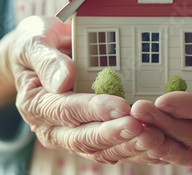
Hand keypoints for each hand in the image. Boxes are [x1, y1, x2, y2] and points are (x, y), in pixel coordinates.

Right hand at [0, 16, 163, 163]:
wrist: (40, 53)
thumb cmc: (36, 42)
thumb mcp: (34, 42)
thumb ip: (46, 60)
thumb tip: (64, 80)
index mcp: (36, 104)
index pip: (67, 111)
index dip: (95, 110)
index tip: (121, 107)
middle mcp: (52, 126)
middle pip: (85, 138)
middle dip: (117, 134)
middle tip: (145, 128)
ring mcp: (72, 134)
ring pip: (102, 149)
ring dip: (130, 146)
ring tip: (156, 138)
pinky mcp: (90, 135)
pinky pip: (113, 148)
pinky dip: (134, 149)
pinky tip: (157, 147)